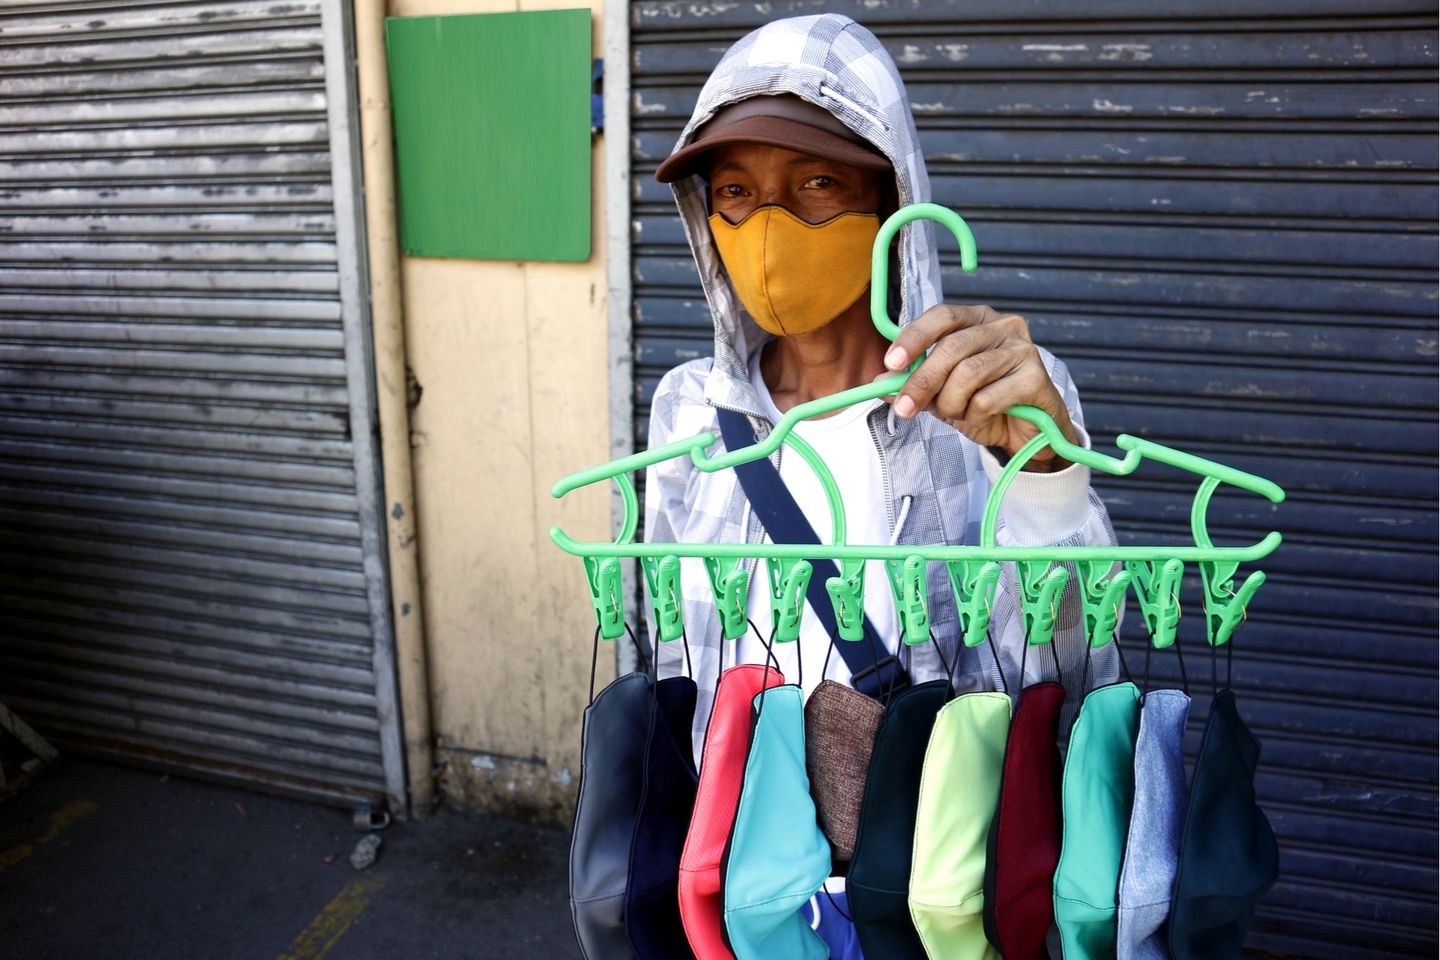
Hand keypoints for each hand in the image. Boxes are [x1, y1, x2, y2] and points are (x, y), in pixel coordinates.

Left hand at [878, 303, 1076, 470]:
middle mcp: (1003, 326)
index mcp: (978, 320)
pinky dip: (975, 416)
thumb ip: (913, 384)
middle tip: (905, 408)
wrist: (1028, 434)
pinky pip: (988, 398)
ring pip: (969, 373)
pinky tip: (982, 418)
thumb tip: (879, 382)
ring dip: (952, 403)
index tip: (891, 363)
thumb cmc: (986, 405)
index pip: (942, 316)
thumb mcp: (942, 394)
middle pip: (952, 347)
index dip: (914, 337)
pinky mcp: (1036, 378)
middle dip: (923, 381)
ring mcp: (1023, 350)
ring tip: (957, 414)